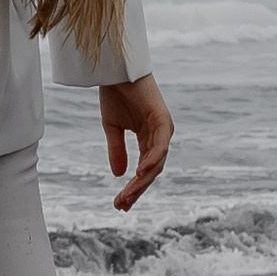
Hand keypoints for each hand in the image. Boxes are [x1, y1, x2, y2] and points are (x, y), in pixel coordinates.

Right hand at [100, 77, 172, 212]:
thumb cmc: (116, 94)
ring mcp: (163, 129)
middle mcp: (160, 136)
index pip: (144, 170)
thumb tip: (119, 175)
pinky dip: (152, 160)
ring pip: (156, 163)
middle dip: (137, 190)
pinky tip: (140, 173)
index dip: (133, 188)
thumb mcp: (113, 128)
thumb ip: (117, 150)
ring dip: (142, 181)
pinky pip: (160, 146)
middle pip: (151, 171)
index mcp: (149, 139)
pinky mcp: (163, 120)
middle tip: (121, 205)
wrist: (116, 70)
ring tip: (128, 196)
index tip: (120, 204)